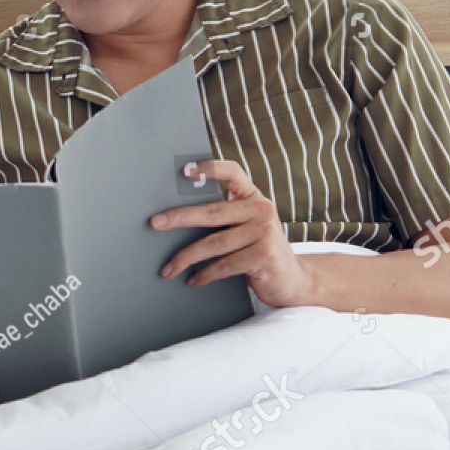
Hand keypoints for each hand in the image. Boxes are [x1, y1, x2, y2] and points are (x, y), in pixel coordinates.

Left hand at [152, 159, 314, 307]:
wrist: (294, 280)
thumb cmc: (260, 251)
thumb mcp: (248, 228)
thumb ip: (226, 217)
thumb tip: (176, 217)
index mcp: (254, 198)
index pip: (233, 173)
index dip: (209, 168)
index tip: (184, 171)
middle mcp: (261, 210)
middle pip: (212, 212)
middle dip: (179, 218)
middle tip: (155, 223)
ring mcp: (264, 232)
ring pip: (214, 243)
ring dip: (186, 257)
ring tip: (168, 268)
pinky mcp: (264, 256)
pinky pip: (224, 265)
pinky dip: (205, 274)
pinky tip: (193, 280)